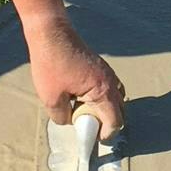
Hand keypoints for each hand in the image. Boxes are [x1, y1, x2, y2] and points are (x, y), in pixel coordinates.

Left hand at [24, 12, 126, 137]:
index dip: (105, 134)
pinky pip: (108, 87)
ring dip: (104, 109)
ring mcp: (107, 72)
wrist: (51, 32)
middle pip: (120, 110)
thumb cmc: (51, 63)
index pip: (115, 121)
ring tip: (84, 112)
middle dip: (107, 123)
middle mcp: (110, 81)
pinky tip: (81, 97)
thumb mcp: (50, 97)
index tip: (91, 138)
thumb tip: (68, 120)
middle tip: (87, 127)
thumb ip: (61, 116)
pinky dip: (100, 97)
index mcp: (103, 91)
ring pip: (115, 98)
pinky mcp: (100, 66)